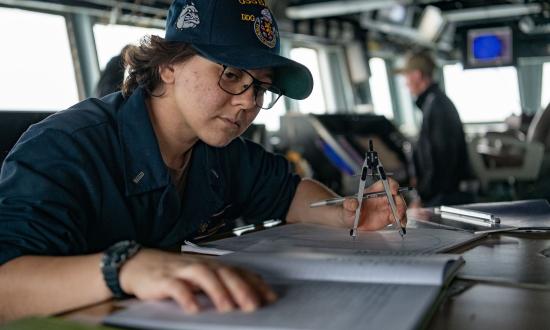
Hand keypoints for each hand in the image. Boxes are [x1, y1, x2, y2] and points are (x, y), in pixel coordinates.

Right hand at [119, 249, 276, 313]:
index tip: (270, 297)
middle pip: (224, 273)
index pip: (238, 272)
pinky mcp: (164, 279)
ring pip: (203, 276)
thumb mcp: (200, 276)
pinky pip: (176, 287)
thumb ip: (222, 282)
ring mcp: (182, 270)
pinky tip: (193, 309)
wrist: (138, 263)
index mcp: (212, 265)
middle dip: (241, 288)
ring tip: (228, 307)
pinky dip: (186, 296)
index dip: (255, 284)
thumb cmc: (174, 272)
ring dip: (217, 291)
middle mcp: (200, 264)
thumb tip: (250, 292)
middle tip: (253, 305)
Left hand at [339, 179, 406, 230]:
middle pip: (395, 195)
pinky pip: (398, 217)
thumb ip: (349, 204)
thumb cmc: (348, 210)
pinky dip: (401, 220)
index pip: (385, 183)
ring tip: (399, 219)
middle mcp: (382, 197)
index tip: (394, 190)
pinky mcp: (388, 217)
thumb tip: (353, 202)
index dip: (391, 184)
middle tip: (397, 211)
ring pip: (399, 206)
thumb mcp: (347, 207)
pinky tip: (401, 225)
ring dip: (402, 212)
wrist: (349, 221)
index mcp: (373, 191)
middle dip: (399, 202)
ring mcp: (386, 207)